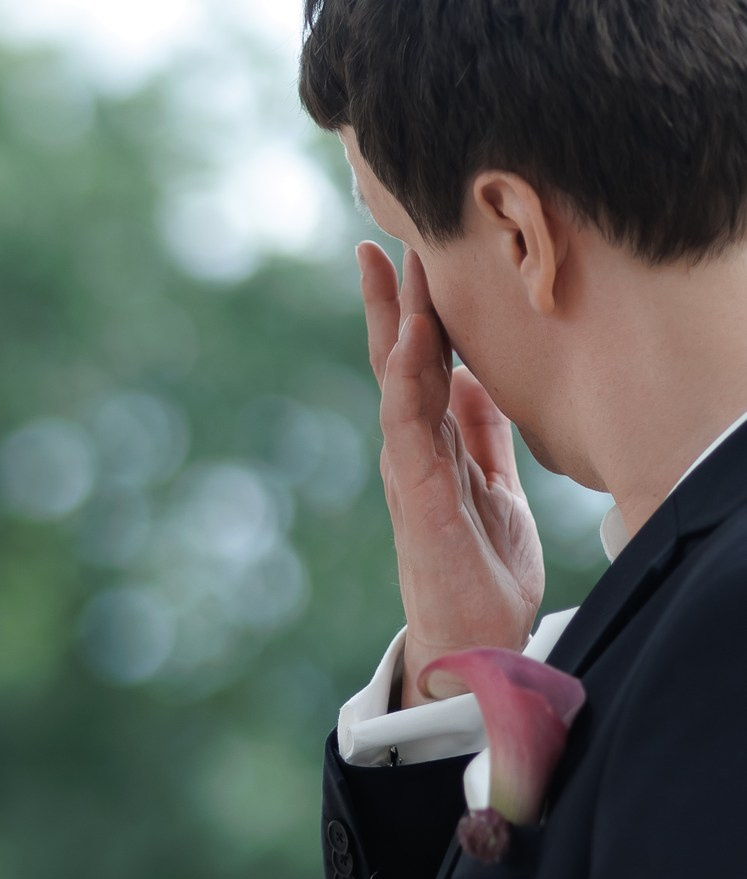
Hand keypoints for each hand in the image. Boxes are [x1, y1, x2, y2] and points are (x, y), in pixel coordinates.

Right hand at [359, 242, 544, 701]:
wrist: (474, 639)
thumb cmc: (482, 571)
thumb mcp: (495, 488)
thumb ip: (483, 436)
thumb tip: (474, 380)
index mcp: (435, 446)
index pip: (422, 368)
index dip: (420, 312)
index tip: (416, 256)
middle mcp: (413, 452)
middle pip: (398, 362)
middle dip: (391, 301)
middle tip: (383, 239)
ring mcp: (409, 470)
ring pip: (396, 382)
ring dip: (396, 323)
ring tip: (392, 268)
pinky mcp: (414, 496)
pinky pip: (406, 426)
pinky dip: (407, 380)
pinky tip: (414, 339)